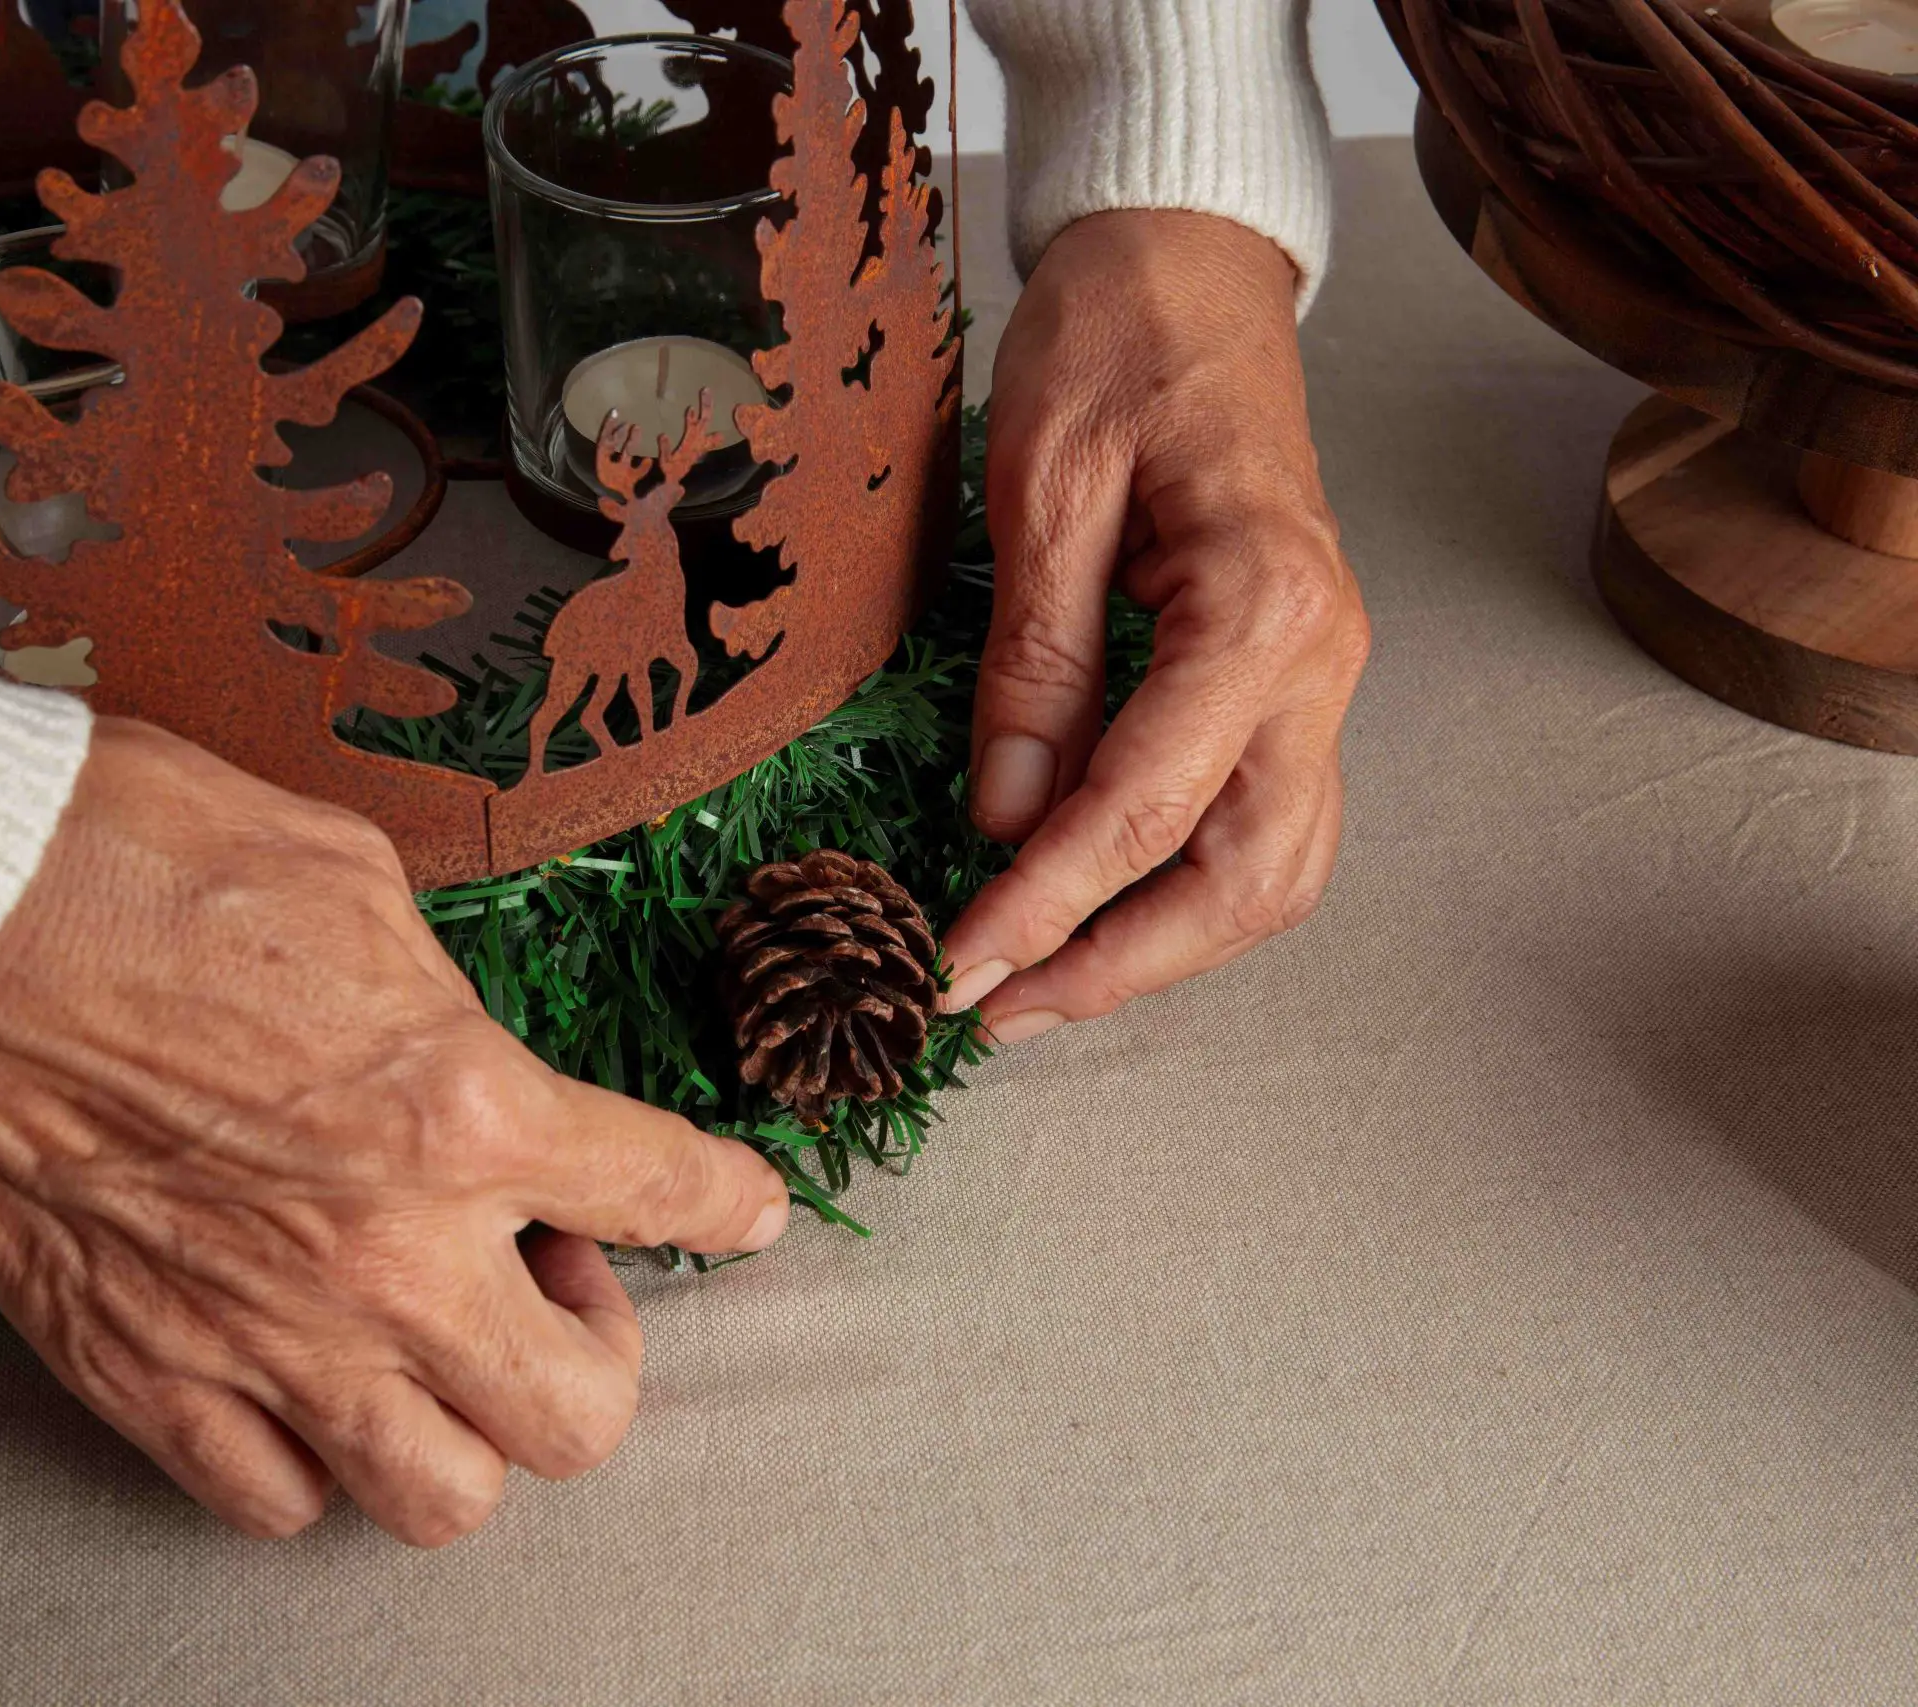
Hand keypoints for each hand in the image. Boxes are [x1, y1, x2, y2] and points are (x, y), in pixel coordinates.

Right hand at [0, 720, 789, 1544]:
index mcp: (461, 1106)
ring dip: (466, 1432)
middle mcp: (383, 1253)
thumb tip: (462, 1050)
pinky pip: (275, 1503)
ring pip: (442, 1498)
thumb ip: (441, 999)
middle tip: (549, 1273)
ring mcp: (260, 1336)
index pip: (660, 1189)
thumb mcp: (351, 878)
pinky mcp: (140, 1375)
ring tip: (432, 1346)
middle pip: (579, 1417)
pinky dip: (314, 1463)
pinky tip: (305, 1384)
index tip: (744, 1211)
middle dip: (596, 1351)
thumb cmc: (130, 856)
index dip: (725, 1203)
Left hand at [941, 210, 1370, 1039]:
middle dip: (1119, 966)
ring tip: (1042, 986)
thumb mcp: (1042, 488)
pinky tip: (1103, 912)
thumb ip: (1035, 662)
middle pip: (1245, 879)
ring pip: (1276, 872)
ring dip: (1164, 949)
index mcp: (1263, 609)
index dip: (1046, 905)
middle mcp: (1322, 662)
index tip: (957, 966)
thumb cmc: (1117, 342)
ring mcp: (1324, 678)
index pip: (1145, 809)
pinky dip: (1189, 889)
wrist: (1191, 264)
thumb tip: (1008, 819)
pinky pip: (1265, 823)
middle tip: (998, 1011)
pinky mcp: (1295, 680)